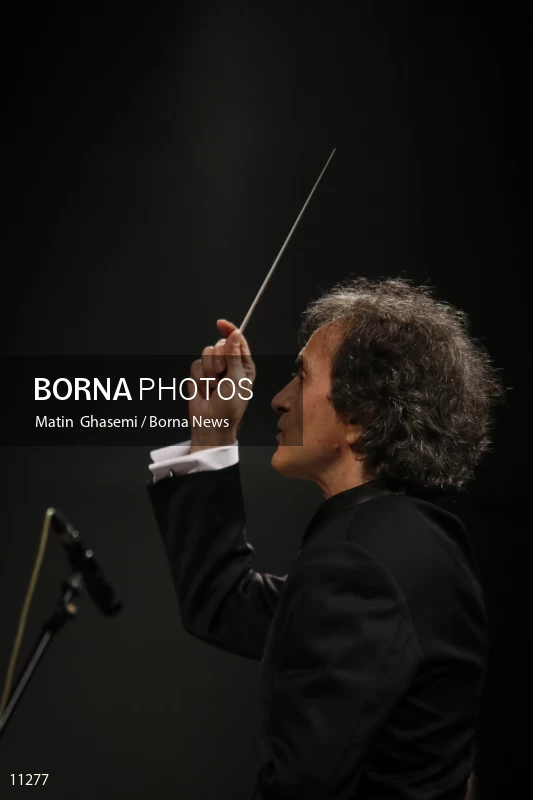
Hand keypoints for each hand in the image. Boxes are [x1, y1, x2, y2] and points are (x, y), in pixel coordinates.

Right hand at [189, 320, 255, 449]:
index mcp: (244, 365)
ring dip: (208, 373)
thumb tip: (234, 335)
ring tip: (213, 387)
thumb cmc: (230, 407)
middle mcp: (229, 365)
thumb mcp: (237, 380)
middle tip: (221, 376)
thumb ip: (234, 356)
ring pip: (205, 354)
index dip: (229, 330)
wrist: (211, 422)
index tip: (221, 324)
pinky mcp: (199, 375)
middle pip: (218, 346)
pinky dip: (198, 379)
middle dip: (218, 361)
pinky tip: (204, 390)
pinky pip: (194, 365)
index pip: (237, 341)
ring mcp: (213, 369)